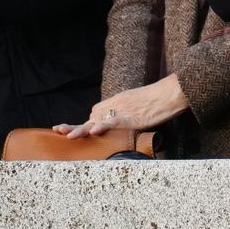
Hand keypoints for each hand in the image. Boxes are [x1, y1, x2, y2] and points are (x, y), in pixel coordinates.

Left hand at [55, 75, 189, 137]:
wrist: (170, 93)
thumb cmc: (159, 100)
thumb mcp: (138, 104)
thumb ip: (127, 113)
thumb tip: (123, 124)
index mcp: (117, 103)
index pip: (96, 114)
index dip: (86, 125)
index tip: (74, 131)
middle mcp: (116, 106)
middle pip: (91, 117)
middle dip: (75, 126)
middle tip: (59, 130)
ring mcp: (122, 111)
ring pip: (97, 120)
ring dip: (81, 129)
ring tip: (68, 136)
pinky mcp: (131, 116)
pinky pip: (114, 122)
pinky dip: (103, 126)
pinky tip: (94, 131)